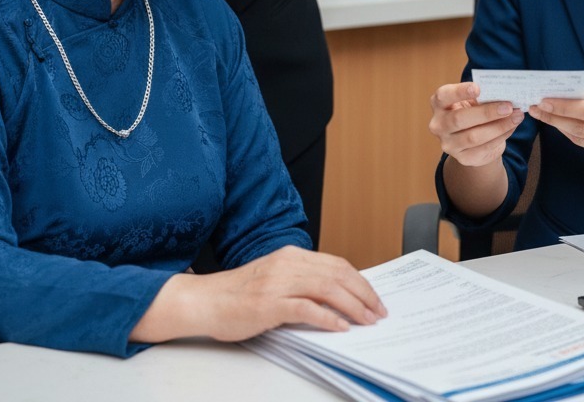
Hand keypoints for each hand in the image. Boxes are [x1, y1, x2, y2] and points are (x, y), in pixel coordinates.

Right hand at [133, 246, 386, 342]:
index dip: (360, 281)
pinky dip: (327, 318)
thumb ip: (301, 282)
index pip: (336, 264)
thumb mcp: (275, 279)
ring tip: (367, 320)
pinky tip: (340, 328)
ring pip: (327, 288)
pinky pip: (306, 308)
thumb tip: (336, 297)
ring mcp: (278, 283)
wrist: (204, 301)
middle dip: (363, 294)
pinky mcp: (269, 304)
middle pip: (337, 274)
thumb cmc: (238, 294)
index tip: (374, 298)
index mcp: (291, 255)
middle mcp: (288, 264)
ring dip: (352, 306)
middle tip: (378, 312)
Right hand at [429, 82, 522, 167]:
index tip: (478, 88)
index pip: (443, 96)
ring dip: (499, 126)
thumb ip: (483, 96)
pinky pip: (484, 148)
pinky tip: (512, 127)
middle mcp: (439, 125)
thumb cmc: (472, 111)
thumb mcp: (473, 101)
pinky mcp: (463, 158)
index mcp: (439, 104)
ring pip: (474, 137)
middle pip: (459, 119)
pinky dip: (501, 136)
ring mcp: (449, 144)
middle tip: (508, 106)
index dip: (459, 91)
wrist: (472, 139)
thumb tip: (504, 94)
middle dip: (487, 112)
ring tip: (516, 116)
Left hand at [529, 78, 583, 165]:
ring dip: (559, 127)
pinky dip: (573, 135)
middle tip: (535, 108)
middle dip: (554, 118)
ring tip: (544, 114)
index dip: (562, 107)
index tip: (542, 100)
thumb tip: (566, 99)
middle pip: (580, 129)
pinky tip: (564, 124)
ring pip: (580, 140)